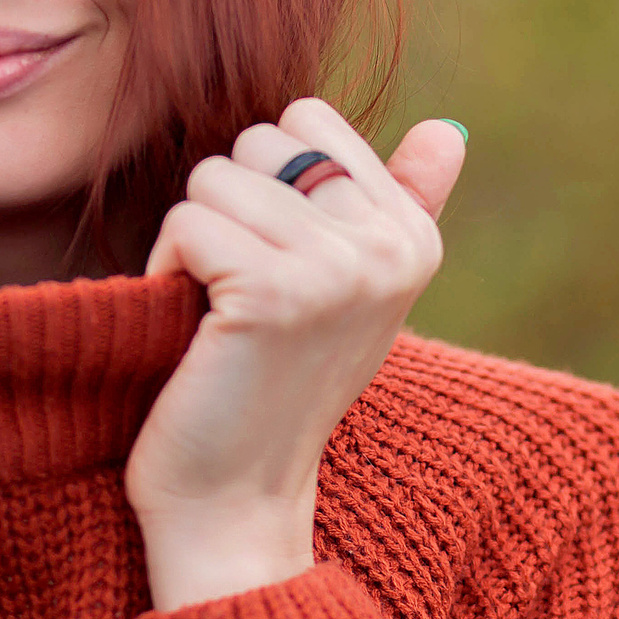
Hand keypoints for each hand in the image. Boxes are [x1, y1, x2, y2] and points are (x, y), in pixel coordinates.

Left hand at [130, 98, 467, 609]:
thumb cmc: (276, 383)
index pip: (308, 118)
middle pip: (259, 141)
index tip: (279, 265)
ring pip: (214, 175)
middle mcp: (390, 247)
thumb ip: (398, 201)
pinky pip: (186, 221)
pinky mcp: (274, 292)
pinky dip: (167, 269)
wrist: (237, 499)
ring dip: (193, 239)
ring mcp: (338, 269)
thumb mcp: (352, 287)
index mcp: (414, 237)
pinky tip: (195, 330)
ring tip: (219, 312)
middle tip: (242, 296)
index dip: (266, 183)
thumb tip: (451, 129)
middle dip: (227, 207)